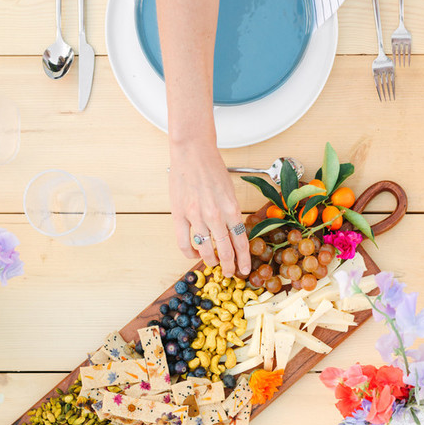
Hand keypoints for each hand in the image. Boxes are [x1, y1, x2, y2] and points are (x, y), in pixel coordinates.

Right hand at [169, 139, 250, 278]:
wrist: (192, 151)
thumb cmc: (211, 167)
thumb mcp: (229, 191)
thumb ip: (231, 213)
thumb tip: (232, 234)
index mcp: (231, 208)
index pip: (240, 242)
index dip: (243, 259)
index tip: (244, 269)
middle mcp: (215, 215)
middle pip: (225, 251)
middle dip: (229, 266)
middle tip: (229, 273)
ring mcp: (196, 216)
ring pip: (205, 250)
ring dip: (210, 261)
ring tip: (213, 264)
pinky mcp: (179, 215)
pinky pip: (184, 243)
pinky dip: (190, 253)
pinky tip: (194, 253)